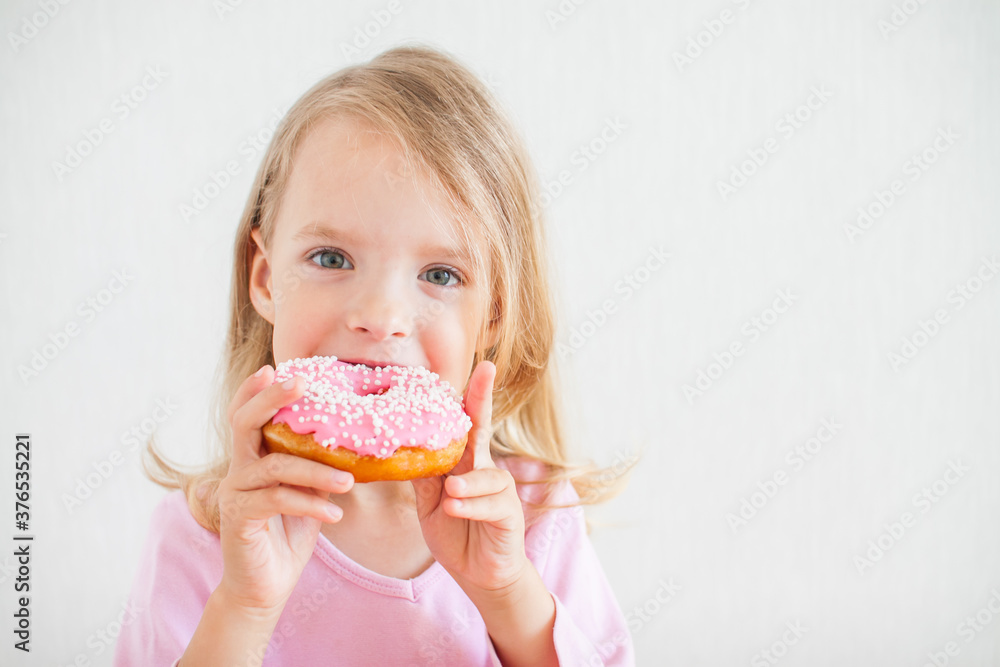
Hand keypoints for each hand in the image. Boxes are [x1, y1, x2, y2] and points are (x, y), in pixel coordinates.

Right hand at [215, 365, 354, 613]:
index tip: (275, 368)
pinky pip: (276, 499)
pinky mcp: (238, 517)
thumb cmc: (288, 534)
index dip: (256, 391)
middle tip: (301, 385)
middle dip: (272, 399)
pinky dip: (309, 504)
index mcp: (253, 458)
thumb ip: (317, 466)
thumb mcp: (309, 493)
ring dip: (317, 471)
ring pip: (275, 465)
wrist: (265, 586)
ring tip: (350, 481)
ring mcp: (235, 492)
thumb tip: (353, 442)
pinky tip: (334, 516)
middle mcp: (239, 469)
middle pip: (245, 423)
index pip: (246, 415)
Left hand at [412, 361, 528, 593]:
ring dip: (465, 484)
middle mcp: (483, 468)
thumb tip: (399, 448)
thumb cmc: (456, 532)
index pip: (465, 423)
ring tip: (449, 495)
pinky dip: (470, 505)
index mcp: (464, 462)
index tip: (477, 364)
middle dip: (484, 396)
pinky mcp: (509, 513)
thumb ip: (423, 476)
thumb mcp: (429, 502)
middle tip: (485, 370)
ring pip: (485, 473)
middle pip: (483, 427)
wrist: (479, 574)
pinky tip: (455, 507)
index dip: (470, 394)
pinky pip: (492, 502)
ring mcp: (500, 490)